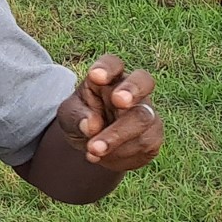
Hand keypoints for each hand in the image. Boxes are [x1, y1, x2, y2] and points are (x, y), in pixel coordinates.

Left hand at [55, 54, 163, 171]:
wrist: (93, 147)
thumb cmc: (80, 119)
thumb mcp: (68, 116)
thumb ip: (76, 116)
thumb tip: (91, 125)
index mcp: (108, 78)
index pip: (113, 63)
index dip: (107, 67)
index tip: (95, 76)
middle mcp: (131, 90)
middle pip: (144, 80)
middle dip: (132, 89)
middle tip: (120, 101)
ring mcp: (146, 112)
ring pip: (143, 118)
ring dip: (117, 135)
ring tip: (92, 150)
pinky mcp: (153, 136)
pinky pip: (145, 143)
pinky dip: (122, 153)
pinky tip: (103, 158)